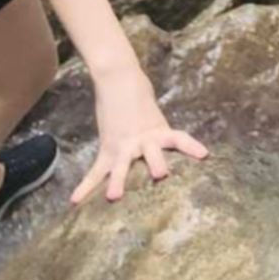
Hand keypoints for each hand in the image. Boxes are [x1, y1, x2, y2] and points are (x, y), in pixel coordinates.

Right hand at [71, 67, 208, 204]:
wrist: (117, 78)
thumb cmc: (138, 96)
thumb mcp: (154, 116)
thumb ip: (159, 133)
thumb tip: (166, 148)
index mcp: (159, 130)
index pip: (179, 138)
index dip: (192, 146)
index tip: (204, 155)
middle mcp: (143, 139)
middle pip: (152, 152)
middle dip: (156, 164)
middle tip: (161, 175)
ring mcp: (123, 145)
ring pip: (121, 165)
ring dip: (118, 181)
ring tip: (113, 197)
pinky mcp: (107, 148)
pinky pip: (96, 171)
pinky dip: (85, 187)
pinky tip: (74, 200)